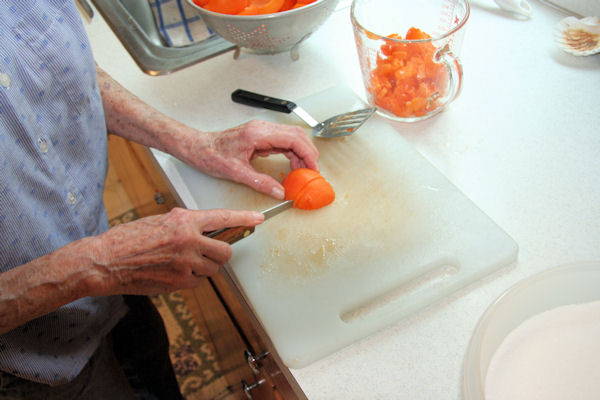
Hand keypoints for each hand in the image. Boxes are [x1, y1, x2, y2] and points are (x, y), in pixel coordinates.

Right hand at [90, 208, 263, 295]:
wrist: (106, 261)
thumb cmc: (128, 238)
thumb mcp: (160, 221)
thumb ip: (185, 225)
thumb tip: (204, 232)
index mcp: (184, 221)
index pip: (223, 217)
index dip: (244, 218)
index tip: (259, 218)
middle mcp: (188, 240)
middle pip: (225, 251)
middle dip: (220, 254)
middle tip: (210, 252)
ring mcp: (185, 263)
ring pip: (212, 269)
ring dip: (203, 267)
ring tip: (180, 262)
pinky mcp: (178, 282)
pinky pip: (196, 282)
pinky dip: (189, 279)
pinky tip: (170, 273)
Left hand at [181, 120, 319, 198]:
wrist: (198, 148)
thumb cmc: (211, 155)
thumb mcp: (236, 172)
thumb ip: (260, 182)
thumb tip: (279, 192)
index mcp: (258, 133)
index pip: (293, 139)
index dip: (307, 154)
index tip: (312, 168)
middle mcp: (262, 128)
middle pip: (296, 135)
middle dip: (308, 153)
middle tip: (312, 172)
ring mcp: (262, 131)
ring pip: (292, 138)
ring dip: (301, 154)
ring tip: (303, 172)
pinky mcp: (260, 136)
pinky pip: (283, 142)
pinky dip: (292, 153)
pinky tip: (292, 166)